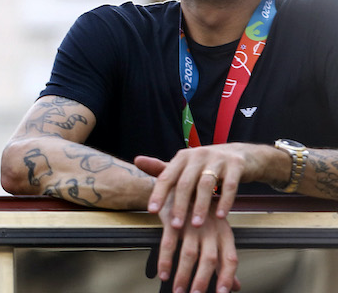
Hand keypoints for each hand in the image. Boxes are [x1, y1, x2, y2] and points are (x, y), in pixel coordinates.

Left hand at [139, 144, 264, 230]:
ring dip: (200, 207)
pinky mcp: (236, 165)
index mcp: (182, 156)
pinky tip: (220, 216)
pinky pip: (230, 186)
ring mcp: (218, 159)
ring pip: (206, 185)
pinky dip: (225, 202)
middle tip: (175, 225)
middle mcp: (198, 155)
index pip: (167, 176)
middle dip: (179, 206)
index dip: (159, 194)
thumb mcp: (186, 166)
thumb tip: (136, 160)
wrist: (243, 155)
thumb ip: (163, 168)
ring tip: (196, 224)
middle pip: (185, 183)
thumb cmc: (208, 164)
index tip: (152, 211)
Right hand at [149, 186, 240, 292]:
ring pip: (188, 254)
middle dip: (202, 281)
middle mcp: (210, 228)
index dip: (228, 277)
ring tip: (178, 290)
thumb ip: (225, 260)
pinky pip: (168, 243)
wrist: (181, 182)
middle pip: (209, 259)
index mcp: (224, 231)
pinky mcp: (173, 219)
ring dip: (183, 274)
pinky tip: (163, 273)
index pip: (230, 259)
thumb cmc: (202, 213)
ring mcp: (191, 223)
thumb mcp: (218, 233)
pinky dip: (165, 260)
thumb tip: (237, 285)